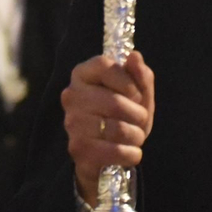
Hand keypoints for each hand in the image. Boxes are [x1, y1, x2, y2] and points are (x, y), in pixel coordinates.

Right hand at [64, 51, 155, 206]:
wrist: (109, 152)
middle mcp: (72, 96)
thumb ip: (139, 74)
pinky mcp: (77, 149)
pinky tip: (130, 152)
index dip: (128, 81)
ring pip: (118, 129)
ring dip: (136, 136)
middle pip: (115, 103)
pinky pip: (115, 151)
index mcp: (83, 74)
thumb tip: (134, 57)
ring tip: (134, 136)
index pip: (104, 66)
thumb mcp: (137, 92)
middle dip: (138, 115)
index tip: (136, 94)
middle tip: (139, 120)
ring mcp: (72, 123)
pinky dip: (132, 154)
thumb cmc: (124, 114)